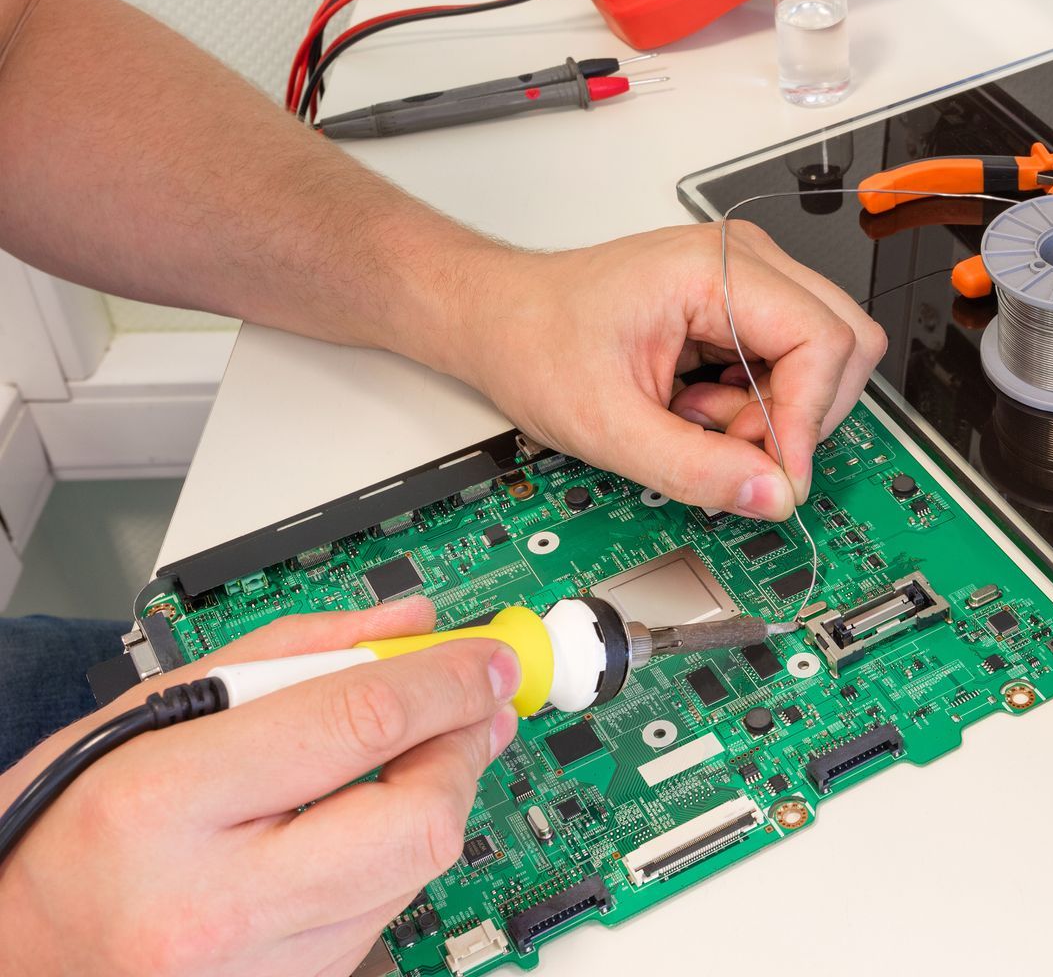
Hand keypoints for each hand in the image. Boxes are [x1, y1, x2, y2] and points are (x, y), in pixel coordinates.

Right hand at [0, 598, 516, 976]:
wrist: (12, 945)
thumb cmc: (66, 823)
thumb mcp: (156, 707)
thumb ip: (298, 653)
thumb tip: (413, 627)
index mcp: (166, 802)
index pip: (360, 723)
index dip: (447, 679)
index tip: (487, 658)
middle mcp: (212, 903)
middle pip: (416, 821)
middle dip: (462, 752)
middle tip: (466, 711)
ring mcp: (252, 970)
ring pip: (412, 873)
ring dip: (429, 805)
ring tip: (391, 766)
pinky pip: (381, 917)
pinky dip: (387, 861)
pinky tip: (343, 833)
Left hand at [437, 223, 885, 521]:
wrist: (499, 317)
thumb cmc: (536, 342)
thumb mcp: (608, 425)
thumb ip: (696, 468)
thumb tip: (773, 496)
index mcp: (715, 268)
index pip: (825, 341)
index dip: (808, 420)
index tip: (777, 475)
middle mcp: (746, 260)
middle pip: (846, 341)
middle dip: (802, 414)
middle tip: (736, 448)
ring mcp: (750, 278)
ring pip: (825, 358)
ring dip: (776, 412)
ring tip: (699, 421)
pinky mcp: (743, 304)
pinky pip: (791, 363)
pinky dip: (759, 404)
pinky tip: (699, 407)